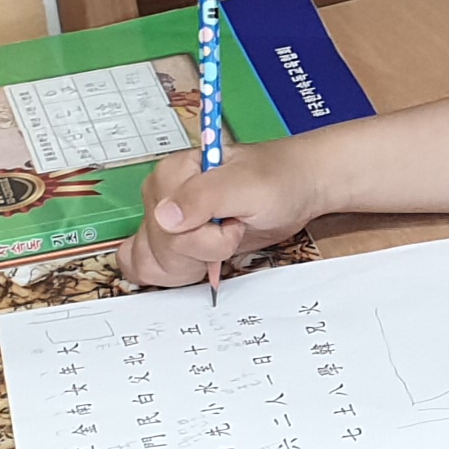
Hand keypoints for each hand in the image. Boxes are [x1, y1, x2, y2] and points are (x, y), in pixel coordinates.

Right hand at [123, 141, 327, 288]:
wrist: (295, 190)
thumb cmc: (276, 180)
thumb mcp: (247, 185)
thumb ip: (204, 197)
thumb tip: (164, 218)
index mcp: (170, 175)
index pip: (164, 226)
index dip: (205, 235)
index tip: (232, 221)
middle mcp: (162, 198)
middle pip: (162, 249)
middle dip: (207, 249)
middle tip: (234, 226)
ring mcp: (166, 222)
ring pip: (156, 264)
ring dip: (195, 263)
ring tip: (223, 239)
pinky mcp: (175, 243)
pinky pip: (153, 269)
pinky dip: (178, 273)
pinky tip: (203, 259)